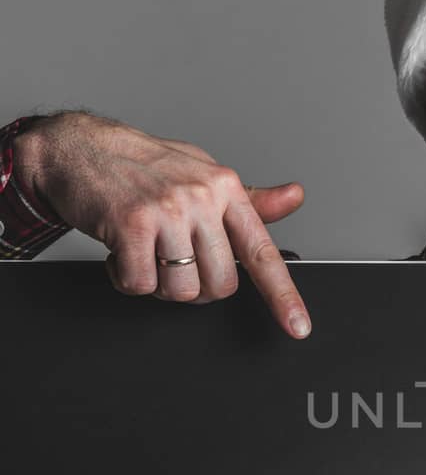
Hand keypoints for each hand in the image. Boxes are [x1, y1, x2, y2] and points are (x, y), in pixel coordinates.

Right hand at [13, 111, 311, 339]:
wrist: (79, 147)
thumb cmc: (145, 166)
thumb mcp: (203, 174)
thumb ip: (249, 200)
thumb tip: (294, 197)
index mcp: (225, 189)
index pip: (261, 252)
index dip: (283, 296)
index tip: (298, 327)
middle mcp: (201, 198)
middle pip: (220, 286)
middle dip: (196, 289)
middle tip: (173, 264)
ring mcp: (167, 211)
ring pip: (181, 291)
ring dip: (159, 285)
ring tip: (145, 253)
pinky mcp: (131, 225)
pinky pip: (140, 285)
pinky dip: (126, 279)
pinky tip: (121, 252)